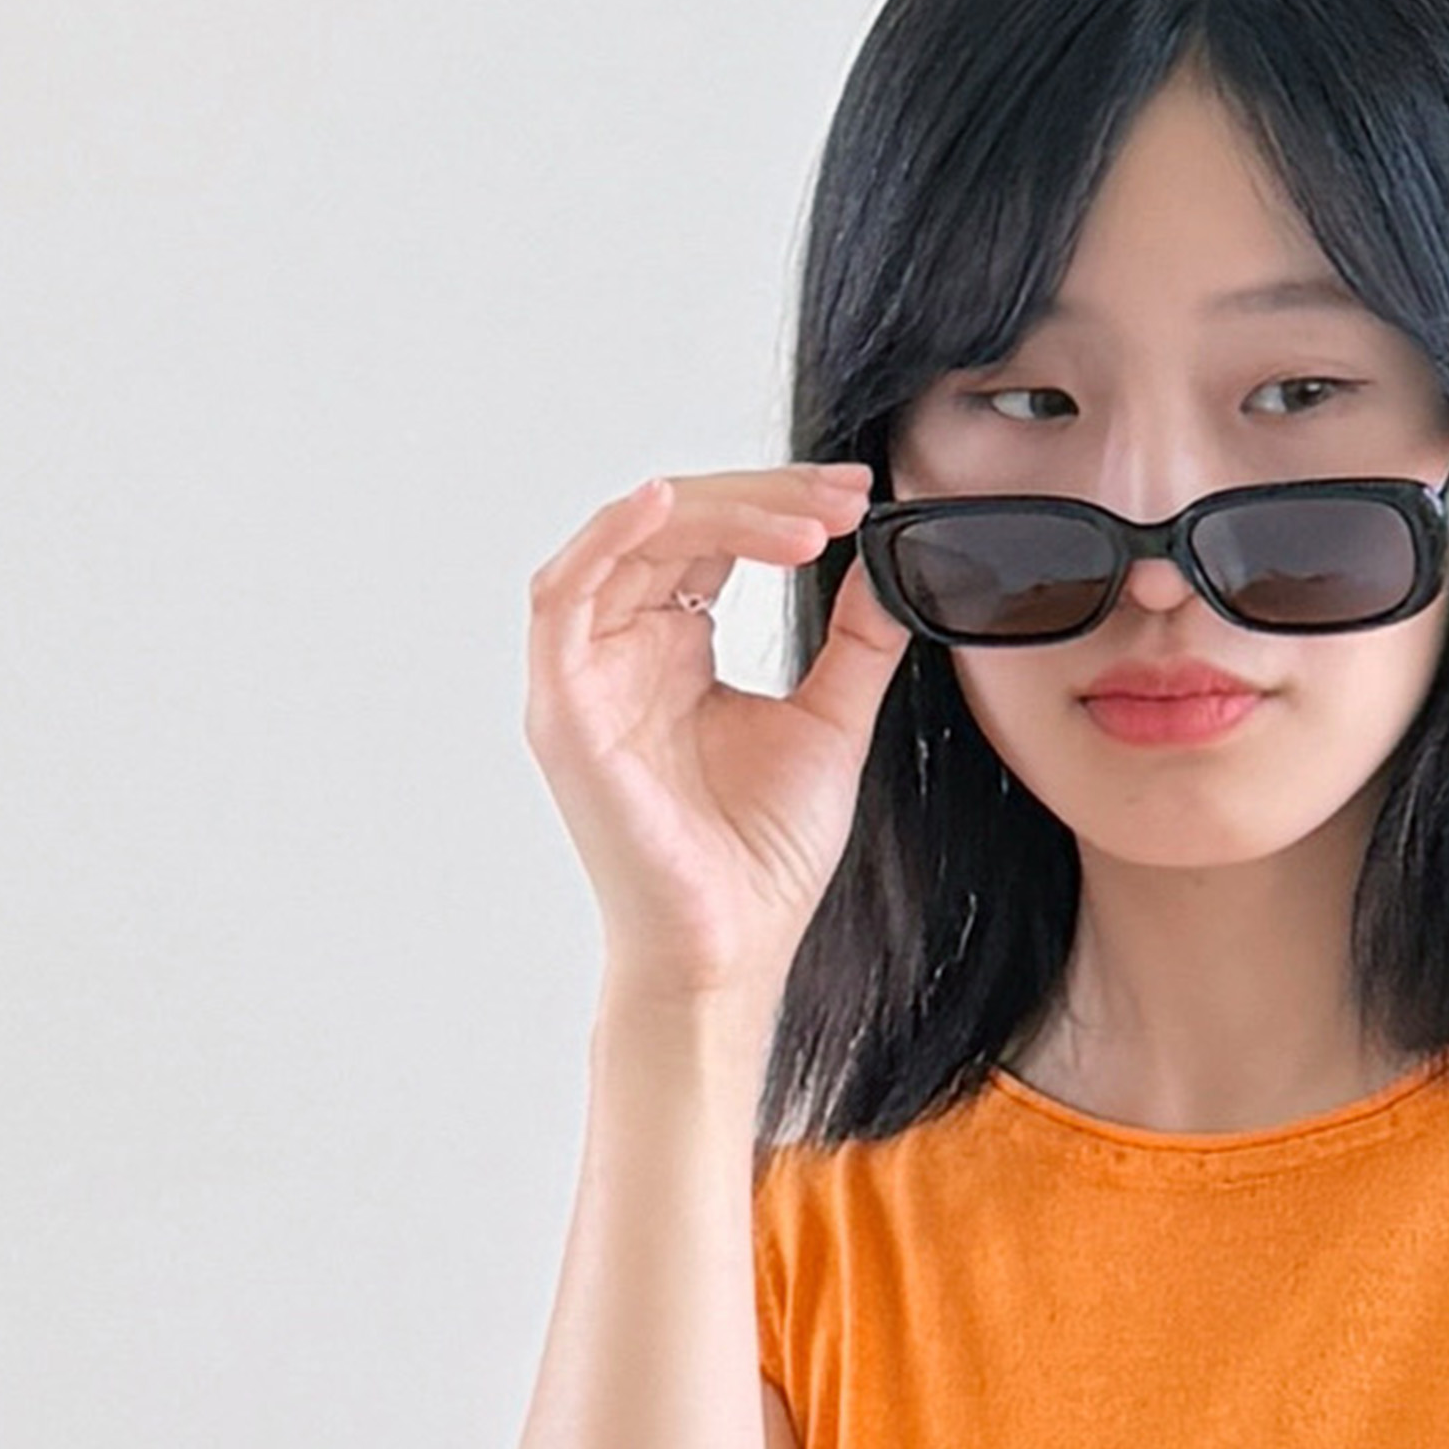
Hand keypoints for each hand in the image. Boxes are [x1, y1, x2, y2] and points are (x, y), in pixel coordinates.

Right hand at [520, 459, 911, 1003]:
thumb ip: (853, 640)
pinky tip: (669, 503)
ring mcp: (586, 677)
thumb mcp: (830, 722)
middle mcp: (622, 653)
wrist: (732, 951)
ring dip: (715, 513)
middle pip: (674, 527)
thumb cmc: (763, 861)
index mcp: (674, 652)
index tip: (855, 498)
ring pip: (630, 543)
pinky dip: (610, 538)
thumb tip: (884, 562)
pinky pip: (563, 595)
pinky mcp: (563, 709)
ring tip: (801, 521)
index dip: (779, 507)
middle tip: (841, 499)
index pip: (714, 541)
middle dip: (762, 500)